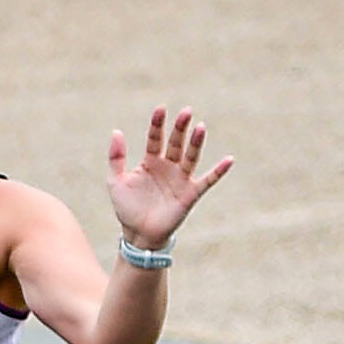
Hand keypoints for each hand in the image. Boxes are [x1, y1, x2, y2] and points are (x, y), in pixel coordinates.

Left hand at [104, 107, 234, 249]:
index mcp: (150, 162)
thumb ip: (115, 157)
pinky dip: (219, 171)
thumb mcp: (115, 182)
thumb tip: (116, 131)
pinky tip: (229, 160)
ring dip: (196, 142)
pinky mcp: (190, 193)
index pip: (155, 138)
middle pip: (176, 143)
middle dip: (181, 128)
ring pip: (191, 156)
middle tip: (186, 111)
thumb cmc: (127, 208)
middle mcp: (168, 166)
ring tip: (200, 127)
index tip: (161, 108)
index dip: (157, 124)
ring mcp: (180, 179)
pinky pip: (208, 180)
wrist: (138, 235)